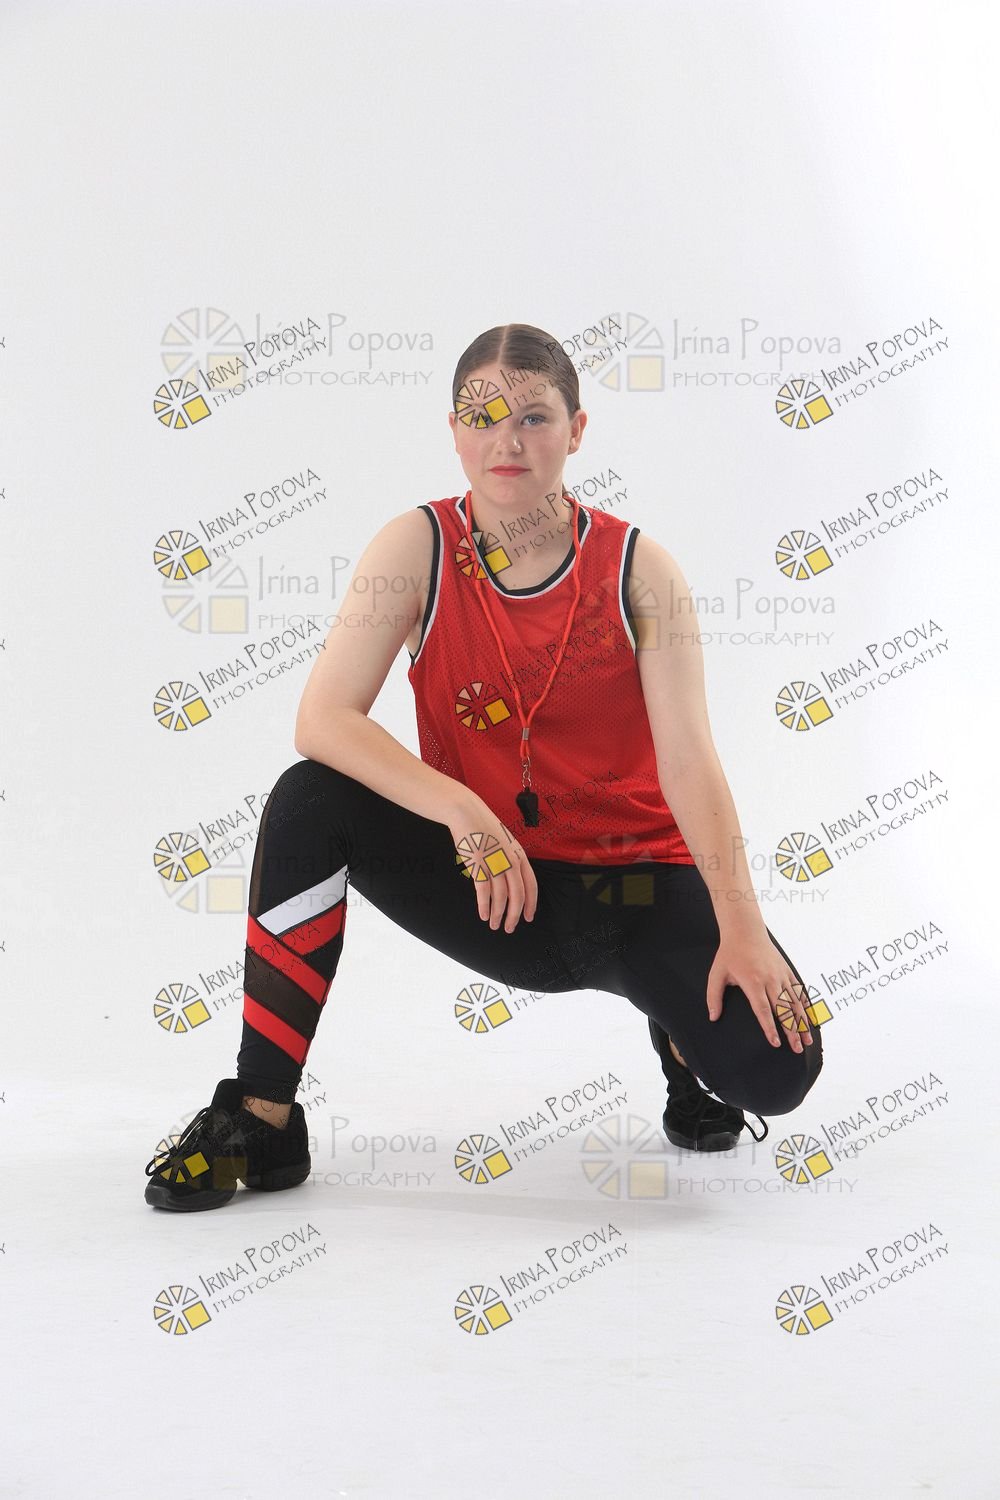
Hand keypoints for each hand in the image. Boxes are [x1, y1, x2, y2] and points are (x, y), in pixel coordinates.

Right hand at [447, 798, 537, 932]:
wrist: (467, 813)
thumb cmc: (485, 829)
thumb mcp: (506, 843)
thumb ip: (511, 861)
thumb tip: (513, 883)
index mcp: (520, 856)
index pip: (531, 886)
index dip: (531, 904)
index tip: (528, 918)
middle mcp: (510, 861)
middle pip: (517, 896)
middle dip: (514, 916)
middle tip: (509, 928)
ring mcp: (495, 863)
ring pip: (500, 897)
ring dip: (497, 914)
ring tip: (493, 924)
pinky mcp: (478, 864)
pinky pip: (484, 892)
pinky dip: (484, 906)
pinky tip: (483, 915)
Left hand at [705, 930, 814, 1052]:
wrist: (745, 930)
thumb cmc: (729, 953)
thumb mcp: (716, 974)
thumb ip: (714, 997)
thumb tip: (713, 1017)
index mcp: (753, 982)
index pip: (763, 1010)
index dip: (770, 1028)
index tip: (776, 1043)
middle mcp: (770, 980)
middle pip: (784, 1010)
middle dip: (792, 1031)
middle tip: (797, 1049)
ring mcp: (781, 975)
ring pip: (795, 1002)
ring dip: (802, 1022)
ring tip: (807, 1040)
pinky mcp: (787, 971)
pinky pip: (799, 990)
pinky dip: (806, 1005)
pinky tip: (811, 1019)